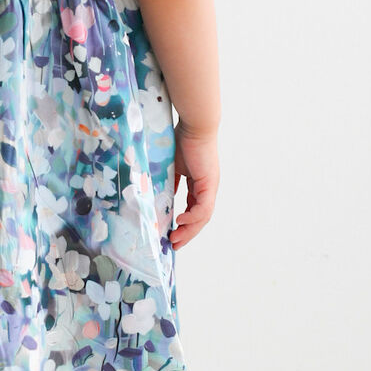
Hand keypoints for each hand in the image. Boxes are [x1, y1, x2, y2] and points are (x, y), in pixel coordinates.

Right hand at [170, 125, 219, 247]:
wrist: (194, 125)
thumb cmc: (182, 139)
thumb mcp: (172, 166)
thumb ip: (169, 181)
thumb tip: (160, 196)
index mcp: (199, 184)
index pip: (194, 210)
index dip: (184, 224)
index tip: (171, 234)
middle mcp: (207, 188)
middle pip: (200, 218)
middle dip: (186, 233)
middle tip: (173, 245)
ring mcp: (210, 187)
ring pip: (202, 217)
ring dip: (189, 230)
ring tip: (175, 239)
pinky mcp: (209, 184)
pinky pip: (203, 208)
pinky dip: (192, 217)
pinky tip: (179, 221)